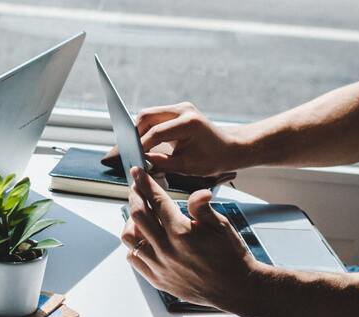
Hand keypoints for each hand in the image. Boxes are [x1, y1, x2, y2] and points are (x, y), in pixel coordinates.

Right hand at [103, 102, 247, 175]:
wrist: (230, 148)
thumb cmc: (214, 159)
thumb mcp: (188, 167)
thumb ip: (162, 163)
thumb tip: (141, 162)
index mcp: (188, 123)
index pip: (155, 133)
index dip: (141, 146)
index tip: (131, 158)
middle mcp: (183, 110)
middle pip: (146, 116)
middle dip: (134, 134)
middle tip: (128, 151)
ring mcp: (180, 107)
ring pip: (148, 115)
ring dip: (139, 130)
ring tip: (135, 148)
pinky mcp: (177, 110)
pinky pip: (155, 117)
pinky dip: (147, 129)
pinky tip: (143, 142)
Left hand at [121, 167, 265, 310]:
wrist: (236, 289)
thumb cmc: (231, 255)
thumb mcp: (221, 226)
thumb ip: (203, 208)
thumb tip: (199, 192)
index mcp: (181, 233)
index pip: (156, 201)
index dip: (145, 183)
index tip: (138, 172)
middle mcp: (166, 250)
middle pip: (138, 215)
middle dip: (135, 196)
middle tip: (137, 188)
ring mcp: (160, 266)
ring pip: (130, 237)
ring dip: (131, 222)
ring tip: (139, 215)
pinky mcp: (157, 279)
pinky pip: (133, 258)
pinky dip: (134, 245)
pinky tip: (143, 238)